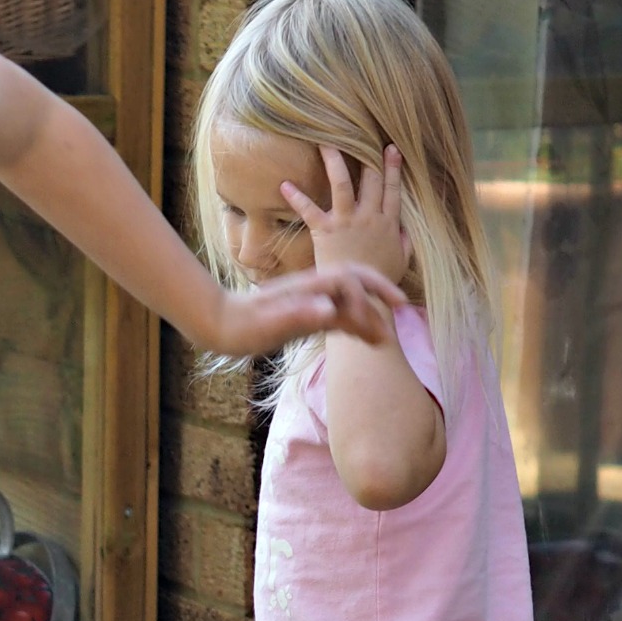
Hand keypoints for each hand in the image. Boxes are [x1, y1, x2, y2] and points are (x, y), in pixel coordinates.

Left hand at [210, 263, 405, 358]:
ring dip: (369, 316)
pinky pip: (338, 316)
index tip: (380, 315)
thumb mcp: (268, 323)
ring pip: (349, 303)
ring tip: (384, 338)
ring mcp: (311, 302)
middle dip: (378, 293)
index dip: (370, 293)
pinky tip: (365, 340)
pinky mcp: (306, 316)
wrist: (222, 325)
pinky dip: (355, 325)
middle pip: (355, 284)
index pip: (350, 280)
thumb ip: (299, 314)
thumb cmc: (242, 325)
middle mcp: (313, 291)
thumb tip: (328, 310)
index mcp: (309, 287)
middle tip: (400, 311)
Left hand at [281, 144, 408, 288]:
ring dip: (334, 161)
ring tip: (324, 141)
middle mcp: (369, 216)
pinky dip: (296, 197)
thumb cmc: (377, 279)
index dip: (393, 166)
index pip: (392, 187)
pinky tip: (283, 184)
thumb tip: (404, 227)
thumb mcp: (401, 259)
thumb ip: (404, 240)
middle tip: (357, 130)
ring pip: (342, 184)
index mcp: (388, 222)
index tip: (391, 147)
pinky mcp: (325, 231)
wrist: (358, 297)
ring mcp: (347, 222)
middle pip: (370, 178)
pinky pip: (309, 210)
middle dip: (365, 154)